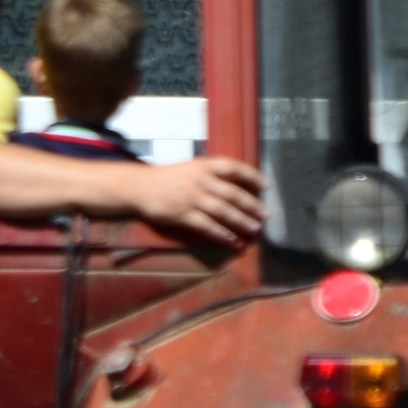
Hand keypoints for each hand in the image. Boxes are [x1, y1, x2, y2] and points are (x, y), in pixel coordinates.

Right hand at [129, 157, 267, 244]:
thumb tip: (237, 184)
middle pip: (233, 194)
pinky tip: (233, 241)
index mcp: (204, 166)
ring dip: (241, 222)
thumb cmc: (168, 177)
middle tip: (267, 215)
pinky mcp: (183, 215)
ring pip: (224, 212)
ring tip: (255, 230)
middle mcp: (201, 181)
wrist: (140, 187)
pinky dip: (222, 235)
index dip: (252, 175)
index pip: (234, 168)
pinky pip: (207, 227)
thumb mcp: (191, 168)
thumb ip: (211, 174)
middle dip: (252, 205)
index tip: (266, 185)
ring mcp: (192, 199)